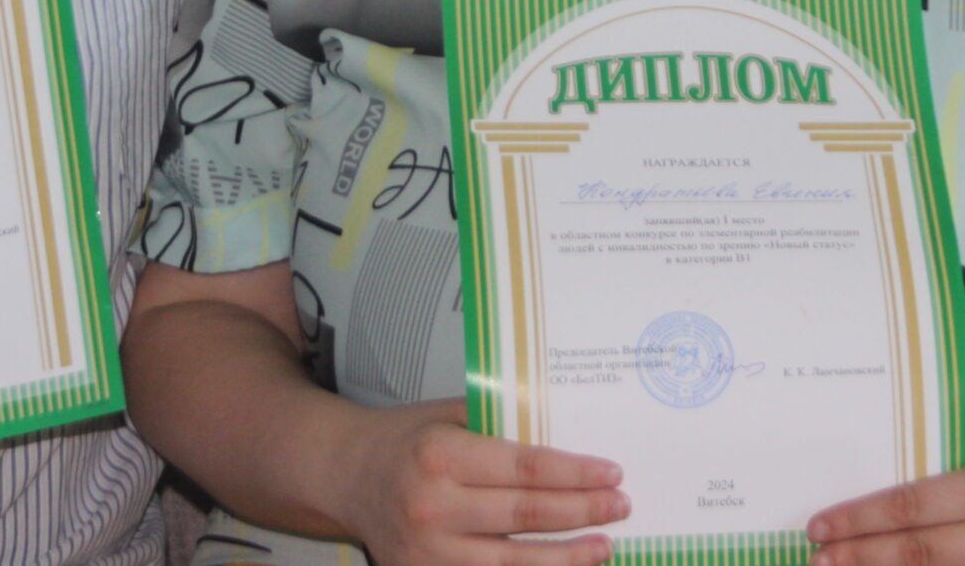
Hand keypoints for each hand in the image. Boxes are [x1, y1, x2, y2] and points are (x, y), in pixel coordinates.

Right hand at [334, 397, 628, 565]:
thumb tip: (567, 432)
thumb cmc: (404, 439)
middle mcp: (432, 507)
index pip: (525, 468)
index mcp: (441, 456)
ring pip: (511, 564)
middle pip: (525, 517)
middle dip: (582, 513)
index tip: (612, 472)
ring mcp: (425, 553)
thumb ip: (501, 422)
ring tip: (604, 547)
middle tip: (620, 506)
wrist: (343, 474)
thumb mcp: (448, 414)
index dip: (574, 474)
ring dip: (565, 558)